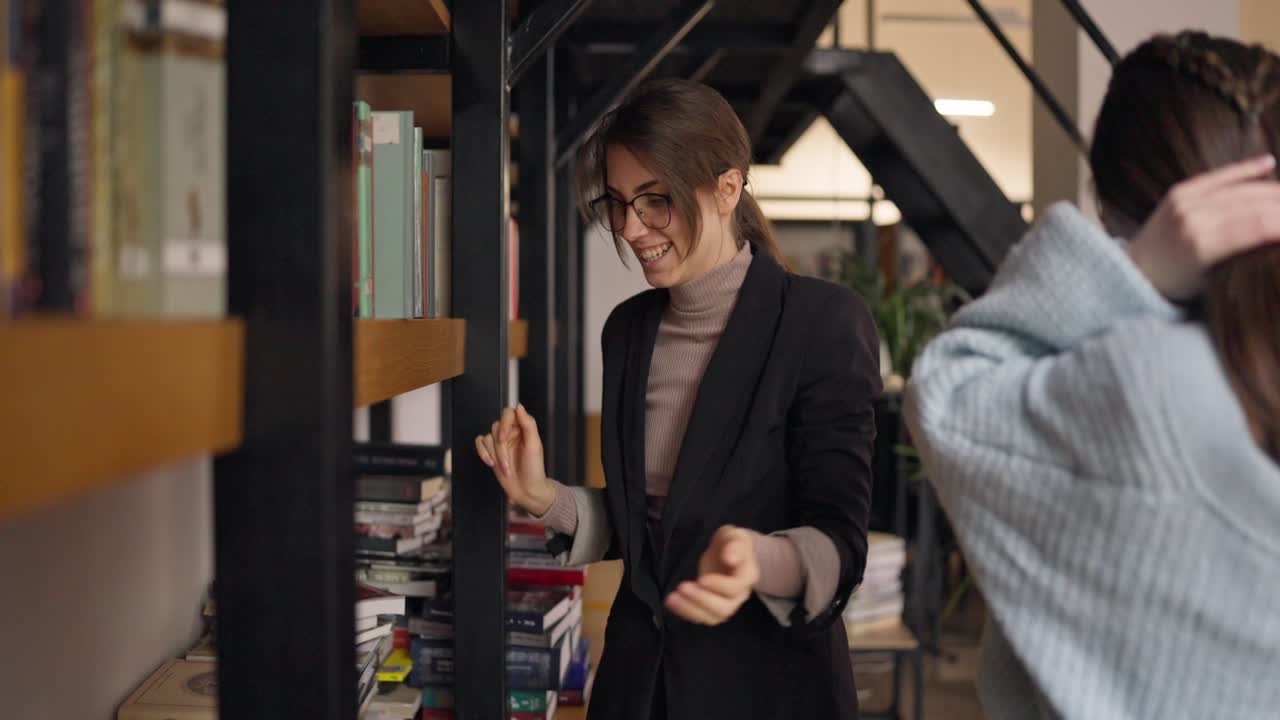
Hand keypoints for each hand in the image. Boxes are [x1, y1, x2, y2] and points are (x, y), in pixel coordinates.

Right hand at [475, 404, 554, 515]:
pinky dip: (482, 453)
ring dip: (495, 455)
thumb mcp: (534, 445)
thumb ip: (528, 424)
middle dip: (500, 447)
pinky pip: (480, 443)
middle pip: (496, 427)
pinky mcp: (491, 452)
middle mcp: (511, 433)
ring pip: (487, 437)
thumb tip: (519, 406)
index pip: (508, 413)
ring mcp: (501, 443)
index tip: (504, 438)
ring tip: (506, 468)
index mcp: (523, 428)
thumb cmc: (534, 469)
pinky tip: (491, 463)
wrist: (527, 490)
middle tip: (507, 460)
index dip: (504, 424)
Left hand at [664, 525, 759, 625]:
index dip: (719, 586)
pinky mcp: (712, 608)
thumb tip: (731, 558)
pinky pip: (701, 616)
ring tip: (672, 598)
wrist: (727, 552)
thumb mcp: (734, 536)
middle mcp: (740, 595)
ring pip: (712, 617)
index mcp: (748, 575)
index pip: (736, 587)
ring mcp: (727, 604)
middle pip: (725, 608)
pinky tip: (671, 602)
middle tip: (683, 587)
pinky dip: (685, 612)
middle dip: (701, 600)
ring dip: (690, 609)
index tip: (701, 579)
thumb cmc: (731, 542)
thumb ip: (735, 545)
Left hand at [1128, 153, 1279, 299]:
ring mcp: (1185, 202)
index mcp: (1202, 246)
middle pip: (1256, 204)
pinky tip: (1269, 162)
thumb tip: (1274, 237)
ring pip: (1242, 189)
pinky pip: (1218, 176)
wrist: (1134, 272)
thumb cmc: (1178, 286)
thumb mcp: (1215, 281)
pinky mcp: (1179, 192)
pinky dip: (1245, 169)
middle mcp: (1193, 218)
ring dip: (1275, 191)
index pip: (1261, 226)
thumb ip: (1247, 257)